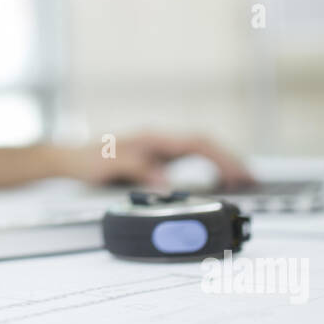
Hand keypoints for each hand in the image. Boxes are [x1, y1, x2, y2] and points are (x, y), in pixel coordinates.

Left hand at [66, 132, 254, 188]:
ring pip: (202, 149)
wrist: (72, 157)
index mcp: (153, 139)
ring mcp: (161, 147)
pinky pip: (193, 157)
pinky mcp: (159, 156)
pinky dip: (210, 165)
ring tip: (245, 179)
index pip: (197, 144)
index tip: (237, 173)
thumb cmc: (89, 160)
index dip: (221, 158)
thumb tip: (167, 185)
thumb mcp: (112, 167)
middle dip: (230, 159)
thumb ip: (140, 172)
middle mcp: (160, 140)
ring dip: (223, 161)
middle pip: (205, 144)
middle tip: (252, 179)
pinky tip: (220, 178)